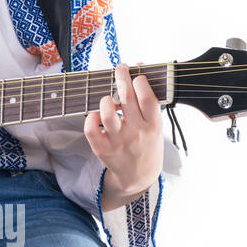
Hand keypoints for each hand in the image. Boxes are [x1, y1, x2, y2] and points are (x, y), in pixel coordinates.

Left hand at [83, 64, 162, 207]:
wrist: (138, 177)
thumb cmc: (147, 145)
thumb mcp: (156, 126)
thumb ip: (149, 102)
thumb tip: (139, 69)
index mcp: (153, 126)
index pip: (147, 97)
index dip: (140, 81)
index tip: (137, 75)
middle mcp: (136, 133)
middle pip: (126, 98)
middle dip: (122, 77)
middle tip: (120, 68)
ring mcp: (118, 142)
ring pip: (106, 111)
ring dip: (106, 99)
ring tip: (109, 99)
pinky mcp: (102, 149)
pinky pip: (91, 128)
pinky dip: (91, 117)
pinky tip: (97, 116)